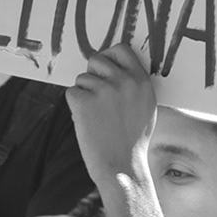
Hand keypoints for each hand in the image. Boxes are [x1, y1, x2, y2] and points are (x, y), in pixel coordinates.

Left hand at [67, 46, 158, 185]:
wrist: (123, 167)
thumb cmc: (133, 142)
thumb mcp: (145, 107)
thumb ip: (133, 86)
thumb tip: (113, 70)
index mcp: (141, 80)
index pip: (120, 49)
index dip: (109, 57)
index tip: (103, 69)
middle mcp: (123, 80)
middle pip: (96, 60)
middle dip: (92, 76)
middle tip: (96, 98)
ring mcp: (103, 90)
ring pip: (82, 79)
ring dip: (84, 96)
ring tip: (96, 118)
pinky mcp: (84, 102)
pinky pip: (71, 93)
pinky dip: (75, 108)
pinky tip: (87, 123)